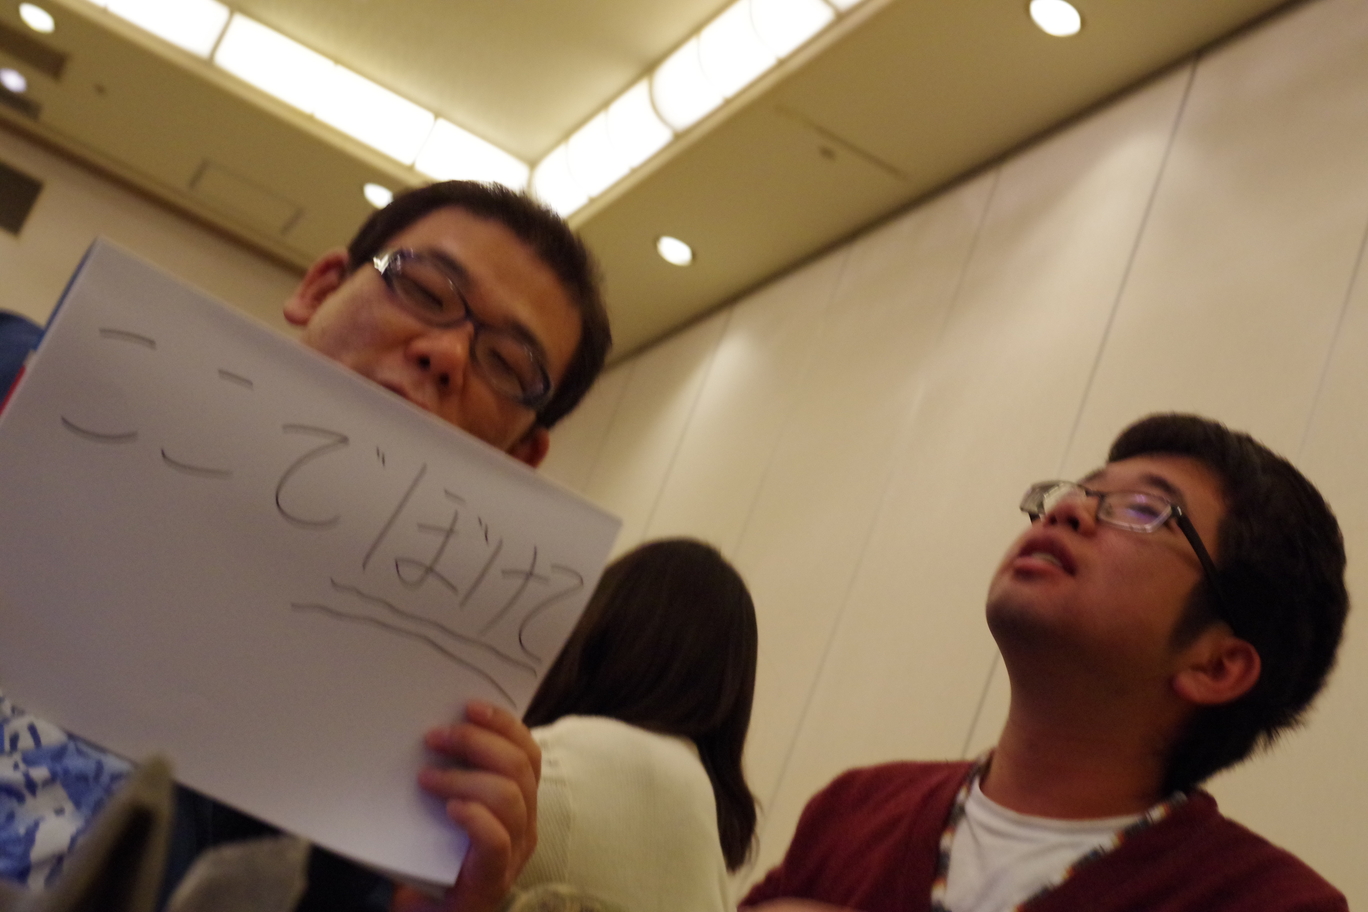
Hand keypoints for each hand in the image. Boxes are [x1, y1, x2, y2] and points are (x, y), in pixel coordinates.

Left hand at [392, 701, 540, 911]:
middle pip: (519, 767)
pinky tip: (449, 809)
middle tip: (435, 737)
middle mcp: (525, 824)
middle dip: (476, 743)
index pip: (528, 752)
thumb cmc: (432, 859)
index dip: (504, 725)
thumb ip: (453, 774)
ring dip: (463, 778)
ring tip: (427, 778)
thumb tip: (432, 728)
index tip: (469, 706)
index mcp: (519, 801)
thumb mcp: (447, 806)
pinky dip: (473, 816)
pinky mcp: (493, 879)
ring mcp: (514, 853)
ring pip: (509, 797)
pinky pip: (495, 839)